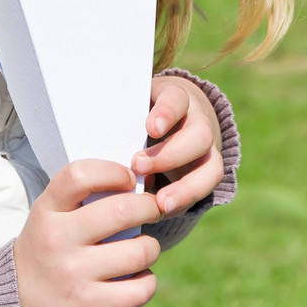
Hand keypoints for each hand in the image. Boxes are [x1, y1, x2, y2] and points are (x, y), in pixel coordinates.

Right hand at [12, 159, 160, 306]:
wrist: (16, 303)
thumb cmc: (44, 250)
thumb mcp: (48, 216)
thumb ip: (81, 199)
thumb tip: (135, 186)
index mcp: (47, 209)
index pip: (81, 175)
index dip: (114, 171)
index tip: (128, 179)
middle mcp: (58, 238)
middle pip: (121, 210)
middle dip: (150, 207)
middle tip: (153, 209)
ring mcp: (72, 273)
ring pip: (138, 251)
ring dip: (151, 248)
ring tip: (145, 249)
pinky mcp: (87, 304)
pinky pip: (138, 289)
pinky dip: (147, 282)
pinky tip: (139, 278)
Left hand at [132, 76, 223, 217]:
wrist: (168, 119)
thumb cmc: (138, 113)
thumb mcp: (131, 107)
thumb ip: (122, 120)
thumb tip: (94, 137)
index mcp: (174, 97)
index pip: (176, 99)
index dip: (167, 113)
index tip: (151, 128)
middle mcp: (197, 120)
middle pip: (200, 134)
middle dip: (171, 155)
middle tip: (139, 166)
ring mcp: (207, 148)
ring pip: (212, 166)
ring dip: (186, 187)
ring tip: (160, 204)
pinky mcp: (208, 170)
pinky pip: (207, 188)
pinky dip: (186, 200)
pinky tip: (165, 209)